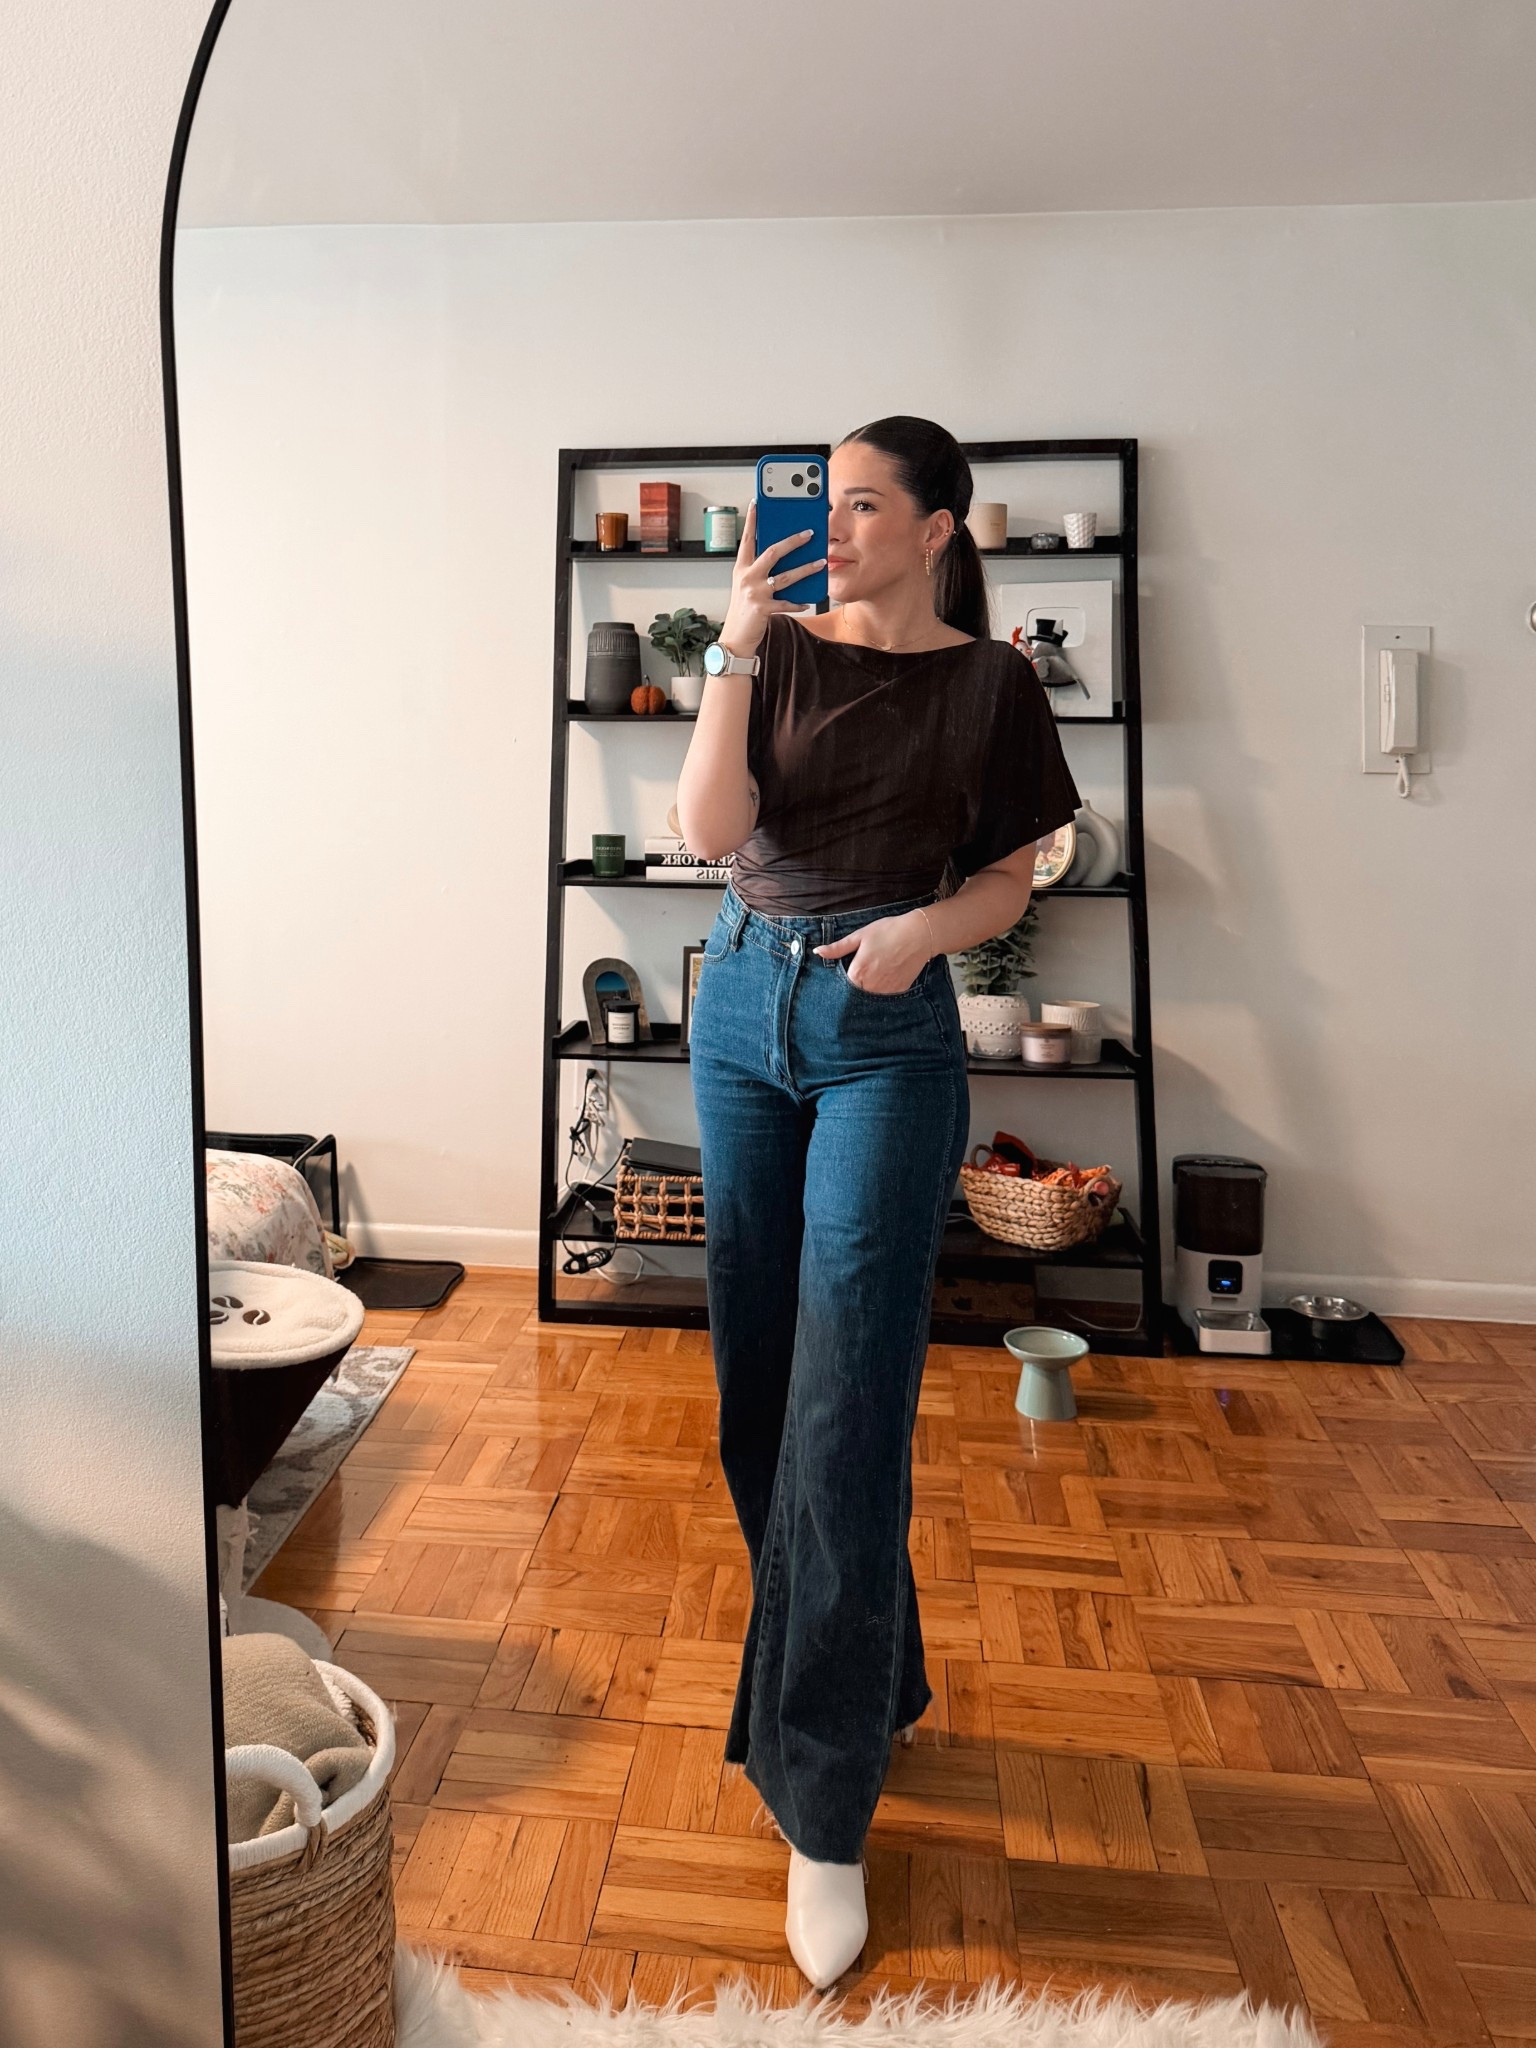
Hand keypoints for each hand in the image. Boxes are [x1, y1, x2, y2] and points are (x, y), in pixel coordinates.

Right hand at [717, 499, 825, 658]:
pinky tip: (808, 601)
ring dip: (806, 569)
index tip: (757, 502)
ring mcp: (754, 593)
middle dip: (792, 541)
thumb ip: (760, 570)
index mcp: (741, 568)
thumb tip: (783, 555)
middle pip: (772, 552)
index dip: (752, 520)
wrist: (735, 638)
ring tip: (821, 562)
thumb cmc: (744, 610)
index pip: (747, 539)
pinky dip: (799, 602)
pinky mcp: (763, 609)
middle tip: (809, 533)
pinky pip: (787, 603)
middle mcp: (747, 577)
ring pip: (785, 576)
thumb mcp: (747, 585)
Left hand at [814, 911, 930, 993]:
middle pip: (856, 993)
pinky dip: (885, 988)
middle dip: (857, 984)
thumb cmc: (888, 931)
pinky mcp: (899, 991)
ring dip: (871, 988)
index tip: (850, 970)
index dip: (845, 978)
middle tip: (867, 967)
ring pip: (871, 996)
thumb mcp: (860, 936)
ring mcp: (886, 991)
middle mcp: (871, 986)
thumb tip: (818, 952)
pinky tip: (889, 973)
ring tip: (878, 969)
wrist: (920, 934)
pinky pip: (887, 995)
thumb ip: (837, 948)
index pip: (843, 986)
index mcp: (857, 974)